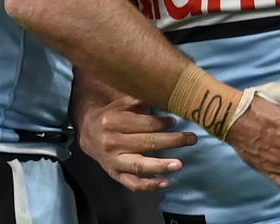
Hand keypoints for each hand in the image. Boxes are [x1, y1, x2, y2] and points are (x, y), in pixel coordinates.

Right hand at [78, 94, 196, 191]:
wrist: (88, 133)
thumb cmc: (111, 115)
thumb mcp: (120, 103)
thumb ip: (139, 100)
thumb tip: (163, 94)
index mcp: (112, 121)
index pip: (143, 124)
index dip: (162, 123)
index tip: (175, 121)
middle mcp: (111, 142)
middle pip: (146, 143)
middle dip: (172, 141)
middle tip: (191, 139)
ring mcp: (113, 161)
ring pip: (139, 165)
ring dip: (161, 166)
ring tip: (179, 164)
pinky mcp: (115, 175)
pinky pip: (133, 183)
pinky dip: (150, 186)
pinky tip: (166, 182)